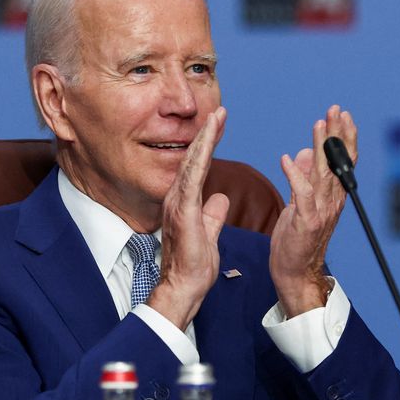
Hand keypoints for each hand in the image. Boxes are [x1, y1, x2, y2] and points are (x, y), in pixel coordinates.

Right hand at [147, 107, 229, 328]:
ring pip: (192, 164)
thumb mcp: (209, 234)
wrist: (183, 288)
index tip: (220, 126)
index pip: (199, 168)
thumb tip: (220, 198)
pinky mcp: (182, 213)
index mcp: (186, 203)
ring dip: (205, 139)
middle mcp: (178, 199)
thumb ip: (213, 215)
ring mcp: (178, 204)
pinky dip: (200, 159)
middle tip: (220, 111)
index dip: (209, 145)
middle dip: (208, 133)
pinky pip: (192, 180)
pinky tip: (207, 143)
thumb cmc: (193, 267)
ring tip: (217, 117)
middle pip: (194, 159)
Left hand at [269, 105, 357, 317]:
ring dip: (322, 146)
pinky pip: (301, 195)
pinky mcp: (306, 222)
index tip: (343, 115)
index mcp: (333, 196)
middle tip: (336, 109)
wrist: (295, 272)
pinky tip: (286, 160)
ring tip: (319, 123)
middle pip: (338, 162)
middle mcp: (332, 201)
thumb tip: (308, 152)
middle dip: (338, 133)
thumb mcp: (302, 203)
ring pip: (324, 173)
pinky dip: (295, 176)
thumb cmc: (297, 239)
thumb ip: (306, 178)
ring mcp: (321, 211)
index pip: (344, 161)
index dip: (345, 137)